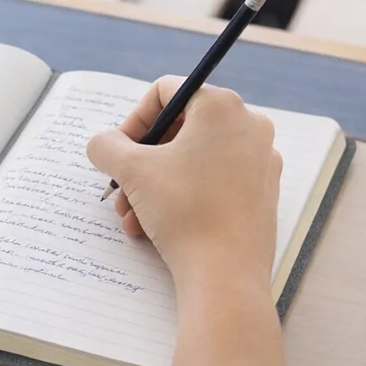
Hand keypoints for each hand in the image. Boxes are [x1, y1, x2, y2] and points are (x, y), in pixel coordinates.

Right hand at [87, 78, 282, 291]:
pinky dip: (180, 196)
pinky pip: (212, 181)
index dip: (135, 119)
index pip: (166, 92)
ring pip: (192, 160)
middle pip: (179, 128)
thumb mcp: (131, 170)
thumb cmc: (183, 210)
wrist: (224, 274)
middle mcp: (249, 126)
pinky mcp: (262, 193)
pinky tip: (154, 225)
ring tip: (132, 214)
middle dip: (142, 159)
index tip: (121, 151)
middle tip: (121, 186)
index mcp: (222, 107)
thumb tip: (103, 144)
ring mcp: (260, 161)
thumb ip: (107, 145)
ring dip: (153, 183)